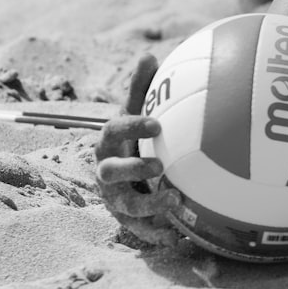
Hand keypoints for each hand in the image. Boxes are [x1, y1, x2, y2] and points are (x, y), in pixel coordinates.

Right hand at [94, 55, 181, 245]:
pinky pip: (143, 230)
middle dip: (133, 169)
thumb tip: (149, 53)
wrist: (120, 178)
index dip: (133, 126)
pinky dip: (159, 233)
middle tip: (160, 166)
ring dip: (150, 206)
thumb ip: (141, 88)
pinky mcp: (128, 221)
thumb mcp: (136, 112)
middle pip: (111, 171)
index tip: (157, 123)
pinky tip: (180, 235)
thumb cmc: (133, 139)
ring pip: (127, 205)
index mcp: (110, 141)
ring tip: (176, 202)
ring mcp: (116, 198)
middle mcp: (108, 171)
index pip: (115, 130)